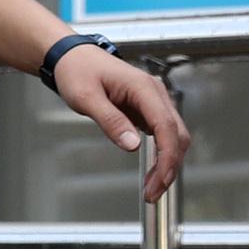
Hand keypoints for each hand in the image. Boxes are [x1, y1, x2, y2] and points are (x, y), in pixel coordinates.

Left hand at [53, 44, 190, 204]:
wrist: (72, 56)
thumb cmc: (77, 71)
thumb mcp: (86, 97)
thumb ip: (110, 121)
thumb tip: (132, 145)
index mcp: (143, 87)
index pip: (166, 126)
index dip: (167, 156)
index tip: (159, 179)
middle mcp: (154, 93)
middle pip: (177, 134)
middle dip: (169, 166)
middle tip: (152, 193)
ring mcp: (153, 100)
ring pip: (174, 136)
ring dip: (167, 163)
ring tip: (151, 188)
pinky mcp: (148, 108)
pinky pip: (163, 134)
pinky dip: (161, 154)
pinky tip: (152, 171)